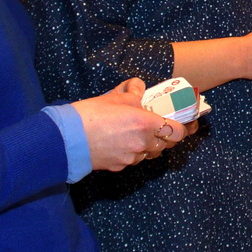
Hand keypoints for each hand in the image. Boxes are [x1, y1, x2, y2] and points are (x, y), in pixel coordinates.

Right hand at [71, 78, 191, 171]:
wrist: (67, 138)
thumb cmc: (91, 114)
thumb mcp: (114, 96)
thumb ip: (133, 92)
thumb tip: (138, 86)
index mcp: (147, 124)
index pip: (177, 132)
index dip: (184, 129)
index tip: (185, 123)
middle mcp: (143, 143)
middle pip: (166, 145)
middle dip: (166, 136)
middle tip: (162, 126)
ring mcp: (131, 157)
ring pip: (150, 154)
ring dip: (150, 145)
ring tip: (141, 134)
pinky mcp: (119, 166)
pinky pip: (134, 159)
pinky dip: (134, 152)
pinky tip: (123, 142)